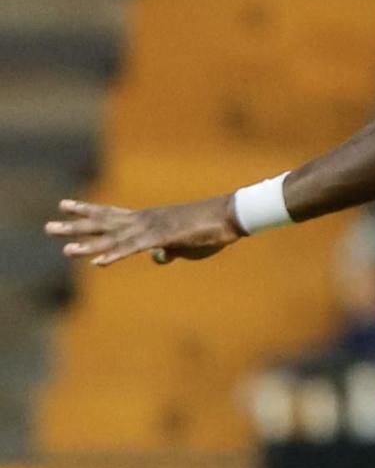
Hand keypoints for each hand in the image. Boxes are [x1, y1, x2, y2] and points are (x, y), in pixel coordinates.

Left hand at [45, 196, 242, 267]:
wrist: (232, 215)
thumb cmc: (211, 228)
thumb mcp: (186, 243)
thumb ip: (168, 249)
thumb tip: (158, 258)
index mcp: (149, 218)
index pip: (111, 213)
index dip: (88, 211)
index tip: (65, 205)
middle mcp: (145, 219)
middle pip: (103, 222)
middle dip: (76, 225)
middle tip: (49, 227)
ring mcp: (152, 227)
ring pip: (113, 237)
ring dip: (88, 243)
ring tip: (64, 248)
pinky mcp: (163, 237)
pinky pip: (134, 248)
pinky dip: (115, 255)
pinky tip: (97, 262)